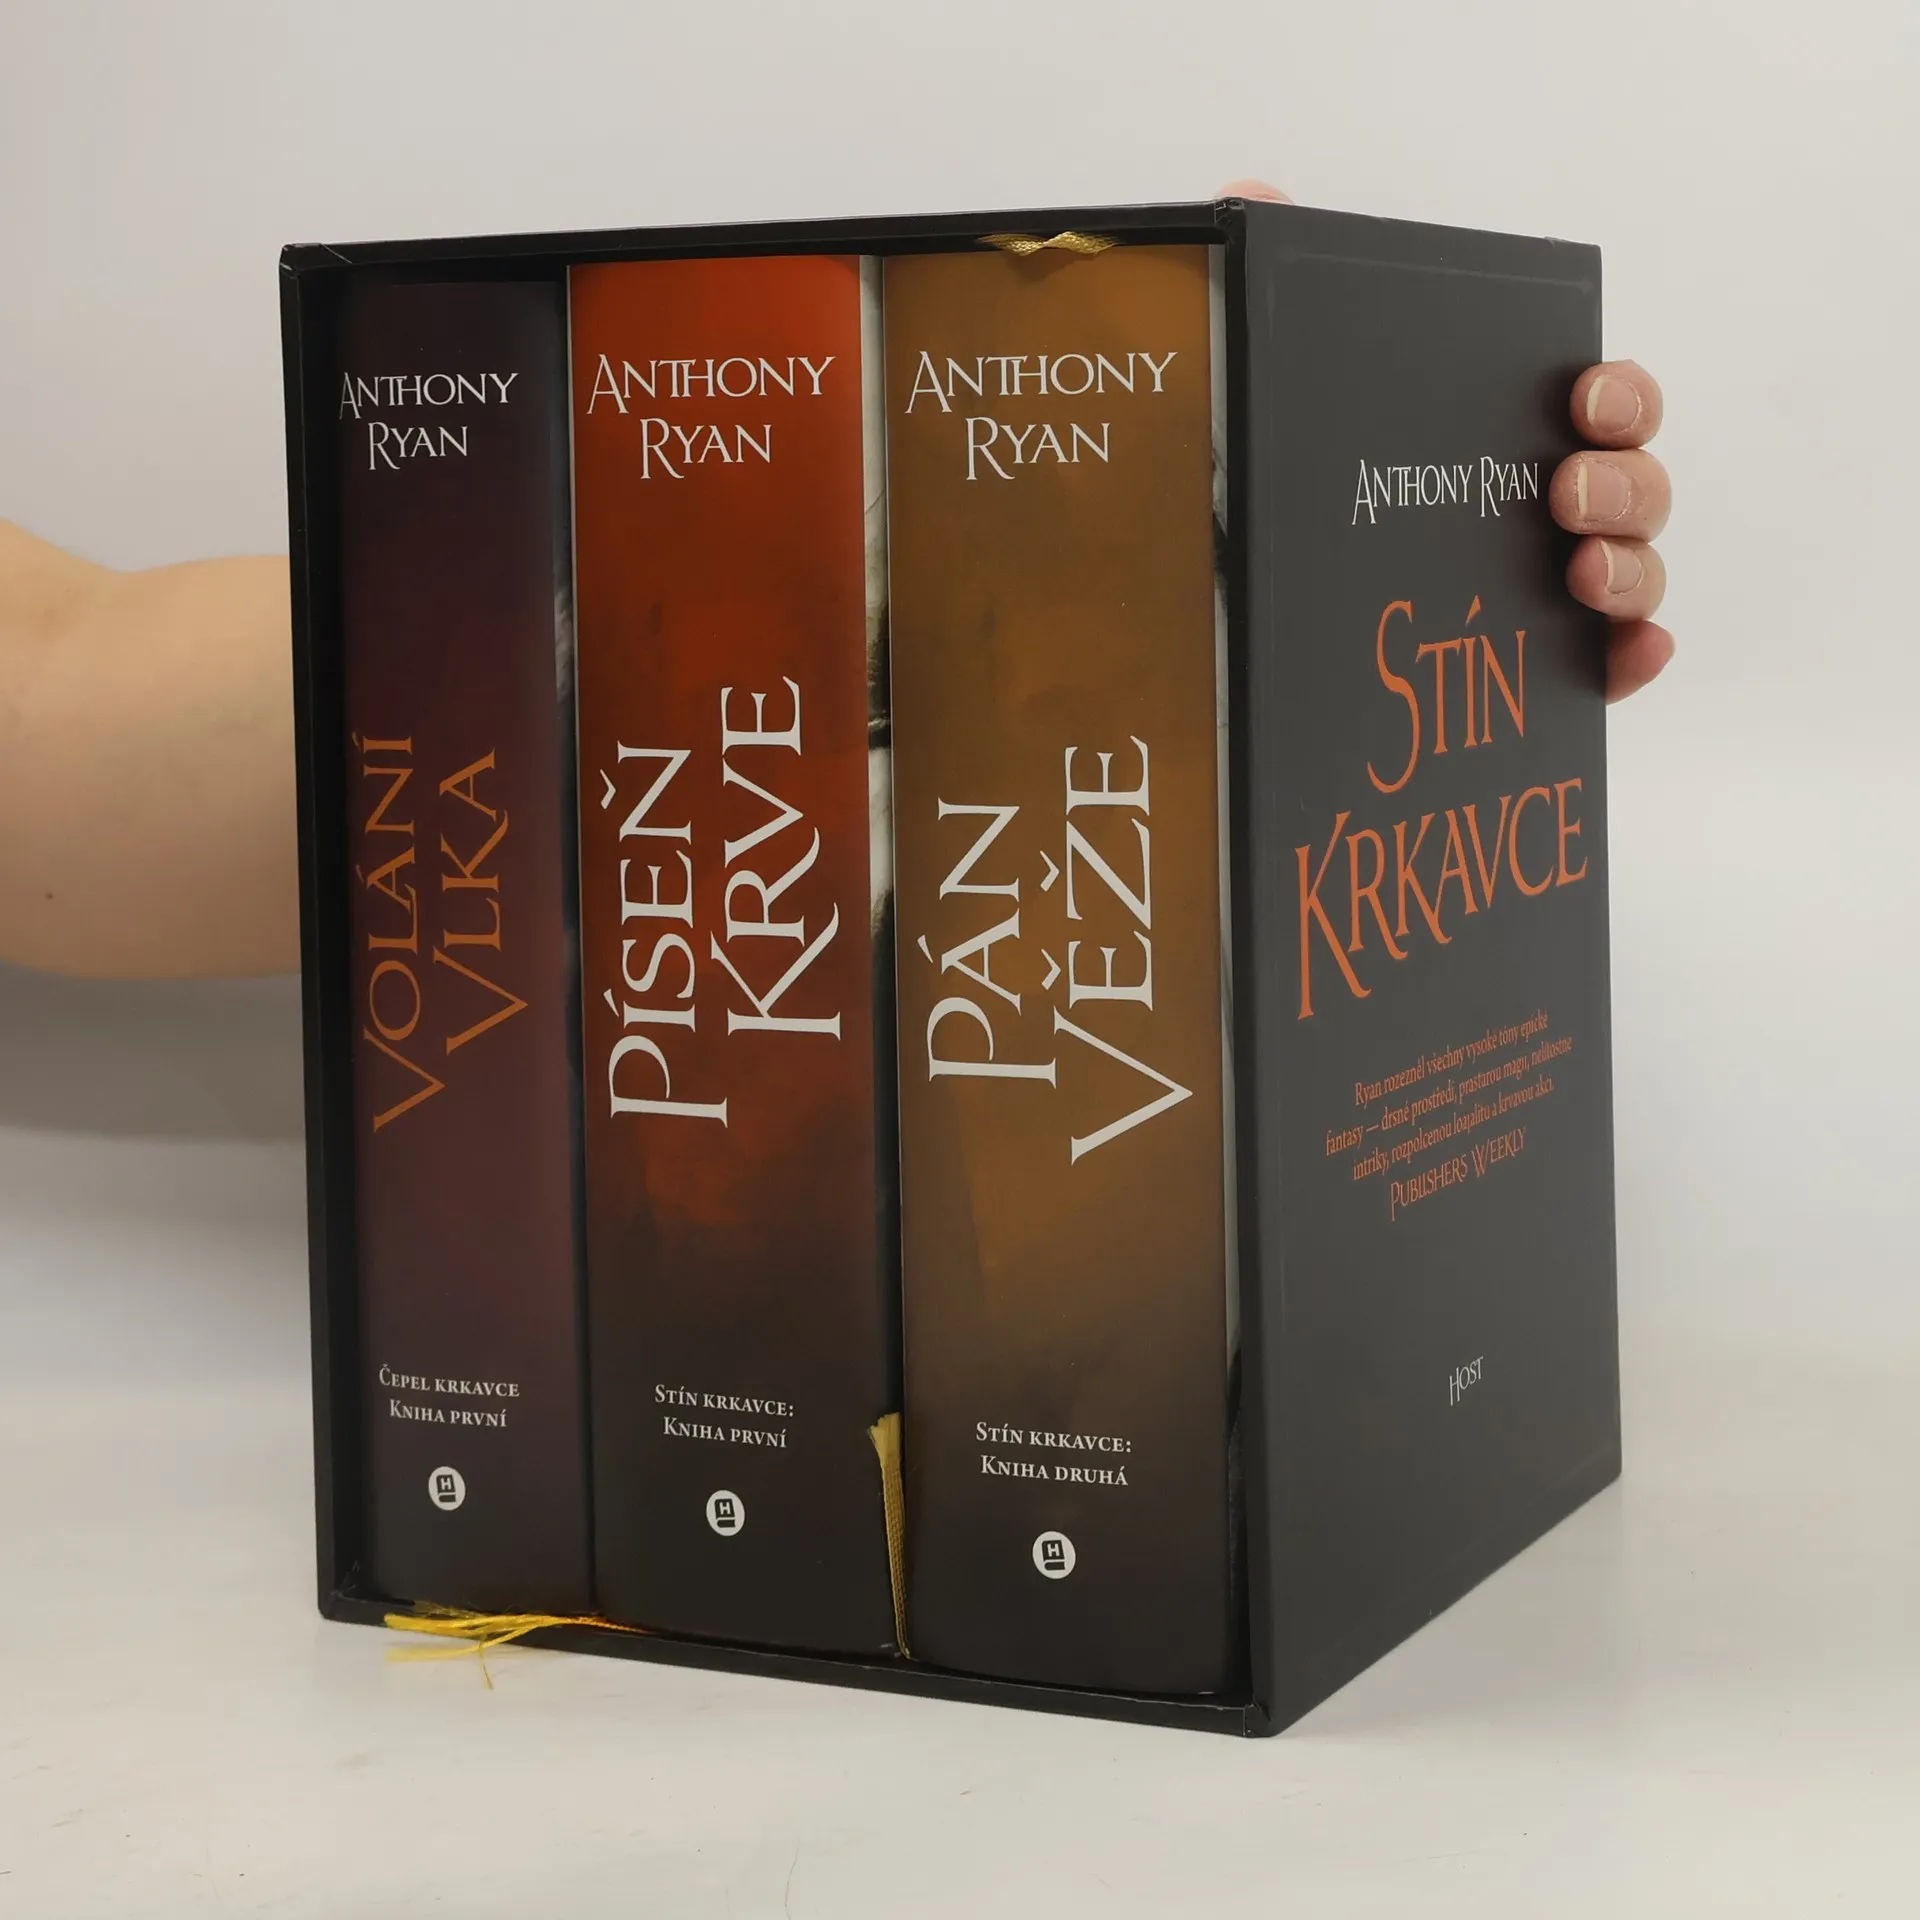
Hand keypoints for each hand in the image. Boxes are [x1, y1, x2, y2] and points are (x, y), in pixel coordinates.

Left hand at [1221, 180, 1673, 701]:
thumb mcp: (1275, 388)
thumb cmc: (1285, 490)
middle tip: (1567, 494)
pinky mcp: (1539, 666)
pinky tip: (1624, 656)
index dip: (1619, 397)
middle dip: (1624, 483)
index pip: (1602, 404)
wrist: (1246, 623)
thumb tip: (1252, 198)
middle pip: (1634, 486)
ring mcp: (1551, 592)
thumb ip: (1273, 278)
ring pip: (1632, 573)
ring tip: (1580, 574)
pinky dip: (1631, 658)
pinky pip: (1608, 665)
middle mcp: (1545, 510)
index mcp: (1504, 438)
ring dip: (1629, 570)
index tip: (1583, 399)